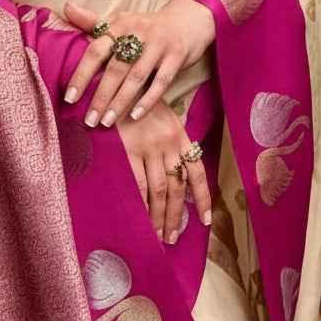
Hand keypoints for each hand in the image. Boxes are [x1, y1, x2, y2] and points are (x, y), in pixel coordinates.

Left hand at [62, 0, 214, 126]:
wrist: (188, 20)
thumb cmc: (146, 26)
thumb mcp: (121, 20)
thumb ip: (93, 21)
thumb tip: (66, 7)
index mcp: (120, 24)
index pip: (96, 51)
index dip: (81, 74)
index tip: (69, 98)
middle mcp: (138, 32)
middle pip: (115, 68)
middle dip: (101, 96)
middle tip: (89, 120)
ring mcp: (159, 44)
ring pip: (136, 77)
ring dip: (120, 102)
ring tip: (107, 122)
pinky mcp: (177, 56)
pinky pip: (161, 82)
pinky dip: (148, 100)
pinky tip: (135, 116)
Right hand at [117, 97, 211, 242]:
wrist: (114, 83)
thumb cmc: (136, 99)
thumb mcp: (161, 114)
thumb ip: (170, 140)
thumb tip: (176, 170)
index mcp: (179, 134)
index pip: (196, 172)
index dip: (203, 198)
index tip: (206, 220)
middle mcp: (168, 142)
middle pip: (177, 187)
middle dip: (175, 215)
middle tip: (172, 237)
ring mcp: (149, 146)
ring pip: (159, 190)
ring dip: (159, 216)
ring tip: (158, 235)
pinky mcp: (128, 149)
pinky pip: (137, 184)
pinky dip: (141, 204)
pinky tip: (141, 218)